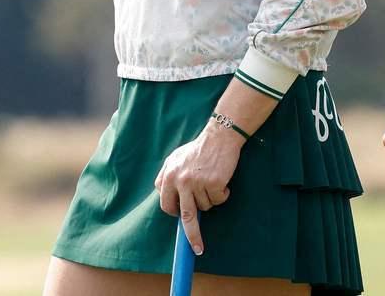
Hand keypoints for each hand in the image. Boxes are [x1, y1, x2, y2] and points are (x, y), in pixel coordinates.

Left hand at [154, 122, 243, 254]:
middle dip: (192, 236)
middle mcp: (182, 181)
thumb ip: (166, 176)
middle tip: (197, 248)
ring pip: (205, 206)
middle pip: (186, 216)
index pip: (167, 205)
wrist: (220, 136)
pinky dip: (223, 194)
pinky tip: (223, 181)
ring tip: (213, 181)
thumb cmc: (198, 149)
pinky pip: (219, 200)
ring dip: (211, 199)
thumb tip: (161, 192)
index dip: (175, 214)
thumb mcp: (175, 158)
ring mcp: (198, 183)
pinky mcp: (215, 183)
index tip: (181, 223)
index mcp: (169, 176)